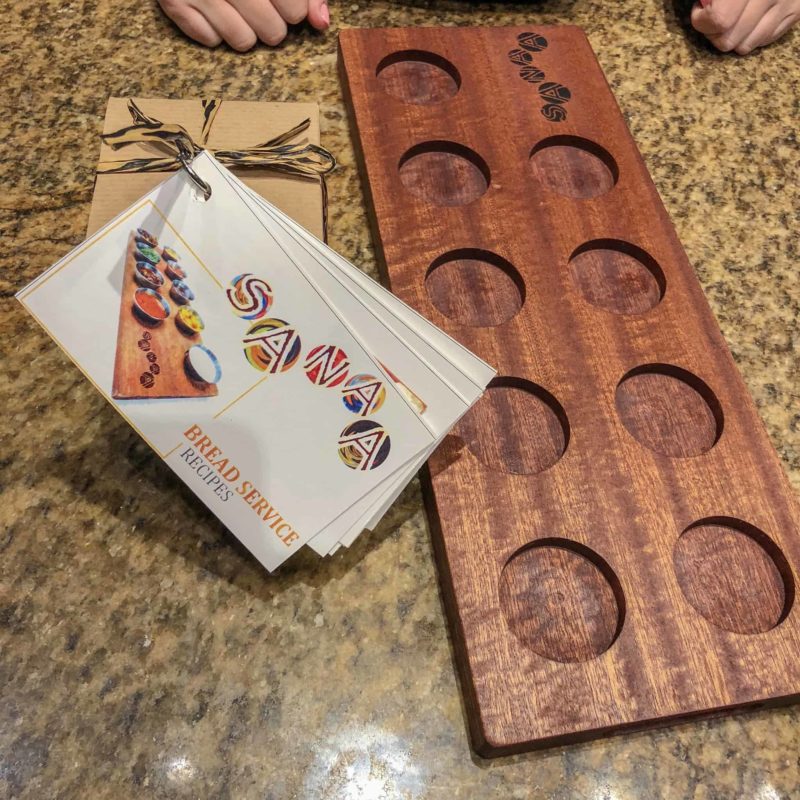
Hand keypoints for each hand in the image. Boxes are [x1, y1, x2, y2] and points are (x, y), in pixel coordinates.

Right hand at [158, 0, 329, 49]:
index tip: (289, 5)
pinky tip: (213, 7)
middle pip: (273, 33)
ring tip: (239, 9)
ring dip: (246, 31)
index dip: (295, 11)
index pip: (294, 9)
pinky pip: (210, 40)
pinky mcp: (174, 2)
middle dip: (273, 24)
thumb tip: (321, 23)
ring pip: (243, 42)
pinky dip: (215, 30)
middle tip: (262, 7)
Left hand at [691, 0, 799, 53]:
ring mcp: (785, 3)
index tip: (701, 8)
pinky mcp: (795, 11)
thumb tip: (702, 5)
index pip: (719, 19)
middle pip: (728, 39)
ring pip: (745, 46)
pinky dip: (751, 35)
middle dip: (714, 33)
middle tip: (714, 15)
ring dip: (732, 37)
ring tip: (732, 17)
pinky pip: (763, 41)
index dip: (702, 20)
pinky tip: (749, 17)